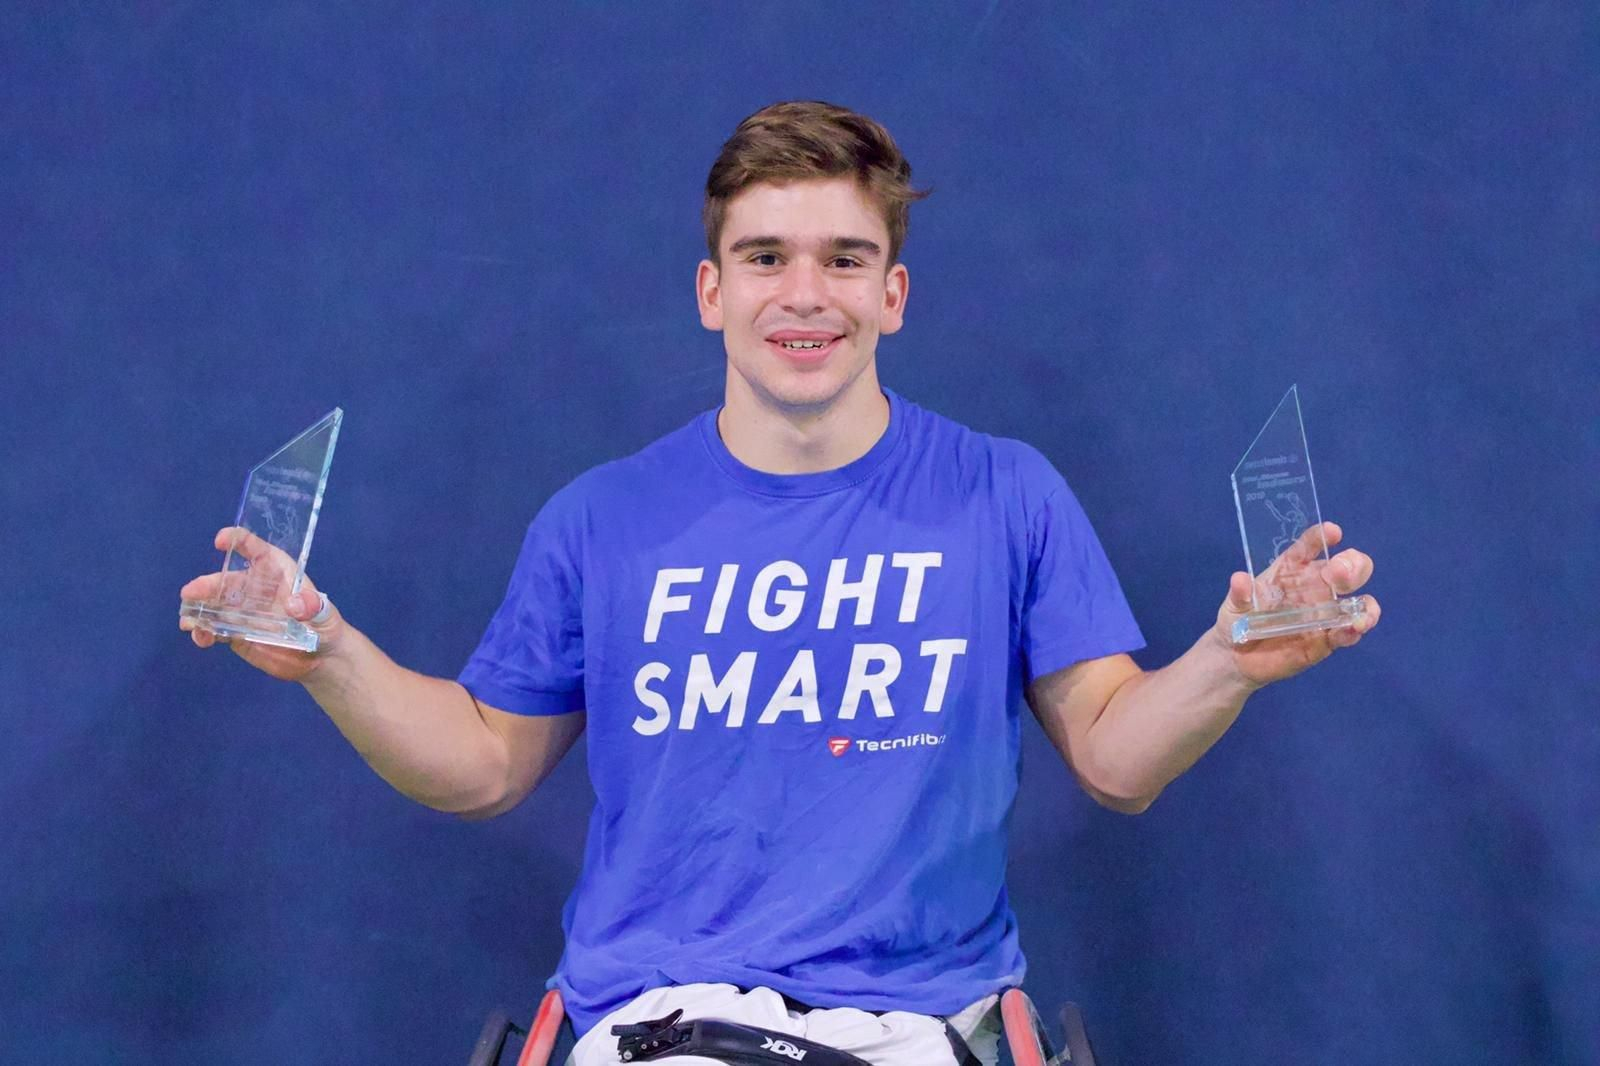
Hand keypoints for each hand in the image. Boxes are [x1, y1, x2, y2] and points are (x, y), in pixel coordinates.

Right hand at [178, 526, 344, 682]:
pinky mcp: (236, 632)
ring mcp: (242, 610)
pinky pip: (213, 629)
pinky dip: (203, 632)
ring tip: (189, 622)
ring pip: (212, 605)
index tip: (222, 540)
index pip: (255, 549)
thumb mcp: (324, 613)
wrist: (320, 658)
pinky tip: (201, 638)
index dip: (238, 540)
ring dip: (197, 610)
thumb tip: (293, 605)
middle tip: (190, 593)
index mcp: (276, 571)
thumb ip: (312, 606)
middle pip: (225, 580)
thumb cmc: (325, 625)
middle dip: (206, 585)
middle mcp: (254, 588)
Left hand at [1214, 521, 1380, 688]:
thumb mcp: (1234, 605)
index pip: (1309, 546)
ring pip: (1358, 602)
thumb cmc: (1237, 620)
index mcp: (1292, 569)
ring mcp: (1324, 613)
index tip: (1332, 532)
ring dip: (1365, 604)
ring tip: (1360, 610)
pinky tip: (1352, 629)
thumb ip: (1240, 593)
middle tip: (1339, 573)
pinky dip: (1355, 630)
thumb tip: (1239, 579)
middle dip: (1353, 565)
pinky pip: (1348, 632)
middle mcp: (1315, 587)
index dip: (1322, 536)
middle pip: (1347, 568)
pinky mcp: (1327, 639)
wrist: (1237, 658)